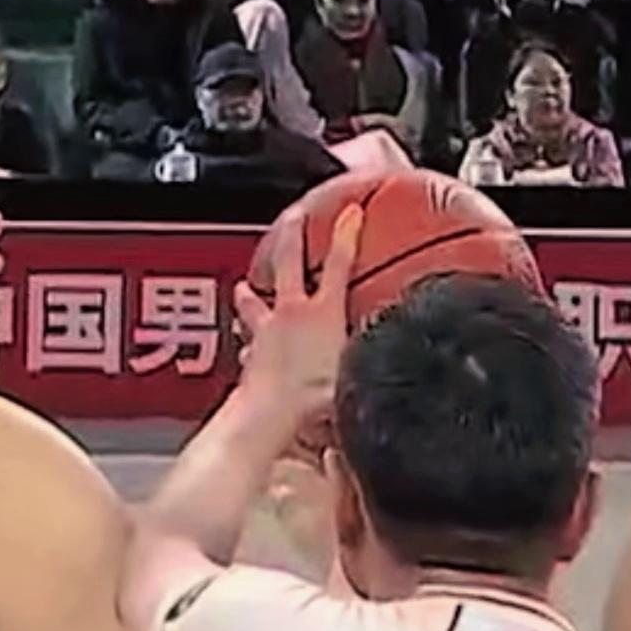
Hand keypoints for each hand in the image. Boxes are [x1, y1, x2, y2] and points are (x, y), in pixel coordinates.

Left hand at [232, 205, 359, 447]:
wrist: (268, 418)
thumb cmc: (312, 402)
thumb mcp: (355, 377)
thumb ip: (369, 362)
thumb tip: (385, 361)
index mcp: (323, 313)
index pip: (339, 263)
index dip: (346, 234)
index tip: (350, 212)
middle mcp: (291, 314)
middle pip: (288, 260)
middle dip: (292, 234)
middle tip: (293, 216)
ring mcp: (265, 331)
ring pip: (254, 300)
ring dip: (252, 292)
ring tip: (245, 285)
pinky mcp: (249, 355)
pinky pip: (248, 341)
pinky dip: (247, 340)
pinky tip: (246, 345)